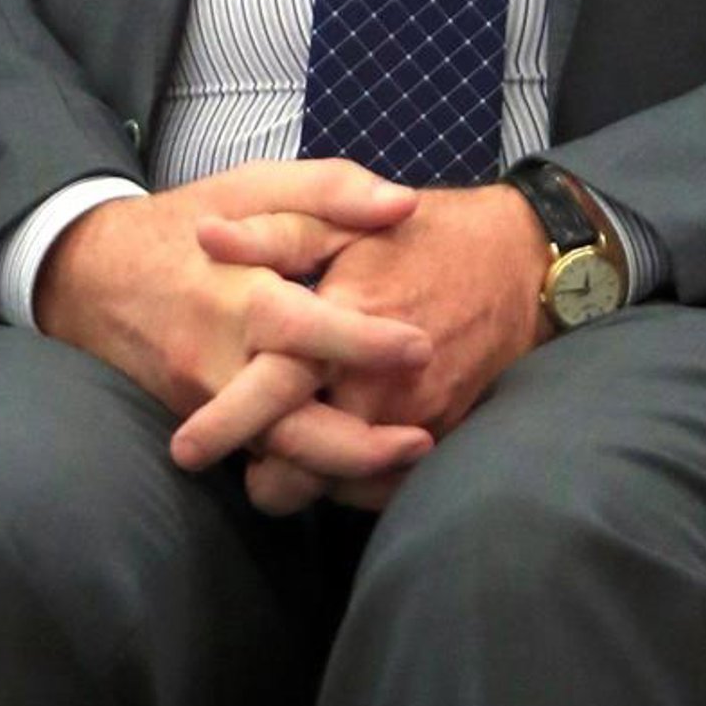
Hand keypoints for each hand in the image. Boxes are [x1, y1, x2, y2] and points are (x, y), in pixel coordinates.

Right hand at [35, 159, 437, 502]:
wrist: (91, 276)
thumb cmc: (186, 224)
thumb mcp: (253, 186)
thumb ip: (329, 190)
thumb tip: (403, 204)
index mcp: (236, 296)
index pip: (301, 329)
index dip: (361, 342)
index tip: (422, 346)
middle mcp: (219, 362)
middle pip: (287, 425)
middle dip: (356, 446)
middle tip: (424, 441)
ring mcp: (206, 403)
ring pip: (276, 459)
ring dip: (342, 474)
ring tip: (408, 466)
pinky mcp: (204, 423)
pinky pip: (262, 460)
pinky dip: (313, 475)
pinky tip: (370, 476)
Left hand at [195, 182, 551, 512]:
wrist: (521, 261)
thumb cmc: (422, 236)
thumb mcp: (343, 217)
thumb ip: (273, 231)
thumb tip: (206, 237)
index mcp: (342, 323)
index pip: (272, 390)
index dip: (225, 425)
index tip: (184, 451)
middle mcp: (378, 385)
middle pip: (302, 468)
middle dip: (266, 478)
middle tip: (247, 462)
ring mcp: (416, 419)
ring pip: (340, 485)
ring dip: (313, 476)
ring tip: (293, 447)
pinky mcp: (444, 437)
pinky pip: (387, 487)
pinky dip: (361, 479)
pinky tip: (345, 448)